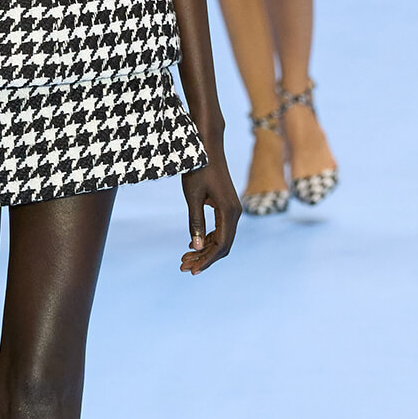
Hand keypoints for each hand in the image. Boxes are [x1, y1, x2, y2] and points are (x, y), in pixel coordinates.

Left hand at [180, 154, 240, 274]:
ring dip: (205, 251)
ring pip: (221, 238)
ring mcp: (232, 209)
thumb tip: (197, 247)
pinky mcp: (226, 206)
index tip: (192, 271)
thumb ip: (196, 222)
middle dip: (204, 258)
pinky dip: (207, 240)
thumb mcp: (193, 197)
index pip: (222, 245)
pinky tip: (193, 246)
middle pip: (223, 245)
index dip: (207, 260)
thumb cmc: (198, 169)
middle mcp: (234, 212)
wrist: (206, 147)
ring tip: (184, 260)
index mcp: (229, 211)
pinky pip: (220, 229)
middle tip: (183, 267)